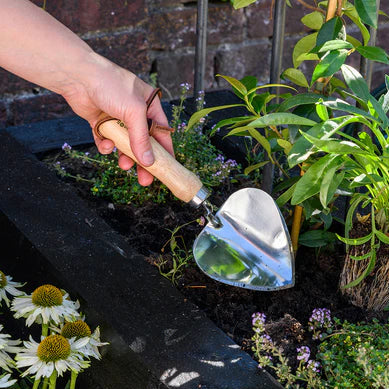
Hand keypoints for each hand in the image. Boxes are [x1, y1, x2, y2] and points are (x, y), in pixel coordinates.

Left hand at [61, 54, 173, 185]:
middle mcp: (135, 113)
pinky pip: (107, 140)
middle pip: (143, 143)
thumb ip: (142, 138)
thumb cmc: (111, 85)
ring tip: (123, 165)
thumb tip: (149, 162)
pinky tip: (105, 144)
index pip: (161, 133)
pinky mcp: (101, 122)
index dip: (165, 151)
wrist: (78, 76)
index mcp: (150, 106)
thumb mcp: (134, 112)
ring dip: (124, 155)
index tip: (167, 168)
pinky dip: (106, 145)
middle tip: (145, 179)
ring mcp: (117, 118)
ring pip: (125, 144)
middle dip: (143, 161)